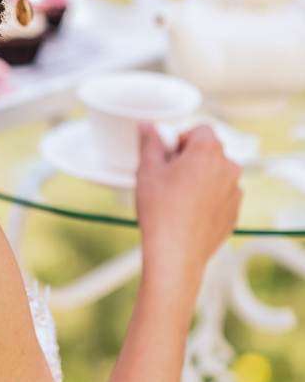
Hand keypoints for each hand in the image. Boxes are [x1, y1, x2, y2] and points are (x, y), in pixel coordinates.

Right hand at [135, 122, 242, 297]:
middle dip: (190, 158)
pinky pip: (220, 196)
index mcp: (208, 151)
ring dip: (199, 178)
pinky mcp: (233, 213)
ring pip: (215, 174)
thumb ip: (149, 142)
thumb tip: (148, 126)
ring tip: (175, 197)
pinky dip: (206, 199)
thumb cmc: (161, 211)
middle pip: (209, 151)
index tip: (167, 155)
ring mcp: (234, 192)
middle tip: (167, 176)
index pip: (200, 129)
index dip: (181, 139)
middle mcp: (228, 168)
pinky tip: (186, 212)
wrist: (176, 254)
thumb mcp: (147, 170)